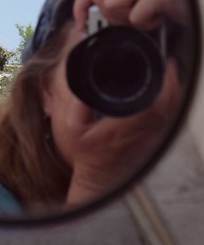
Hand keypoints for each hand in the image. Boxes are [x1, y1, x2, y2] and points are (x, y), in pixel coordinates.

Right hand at [66, 56, 180, 204]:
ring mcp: (149, 137)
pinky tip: (165, 95)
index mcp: (123, 127)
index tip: (167, 69)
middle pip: (168, 107)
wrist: (96, 177)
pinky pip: (167, 119)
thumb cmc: (85, 153)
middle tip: (169, 67)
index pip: (153, 107)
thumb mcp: (71, 126)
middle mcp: (141, 132)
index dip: (165, 87)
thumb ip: (76, 102)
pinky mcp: (151, 139)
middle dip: (172, 84)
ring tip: (168, 76)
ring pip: (170, 113)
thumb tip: (80, 79)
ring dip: (172, 93)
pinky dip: (169, 104)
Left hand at [73, 0, 189, 31]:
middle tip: (131, 16)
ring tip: (145, 15)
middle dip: (111, 14)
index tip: (80, 23)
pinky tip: (158, 17)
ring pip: (111, 5)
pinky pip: (135, 16)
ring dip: (128, 19)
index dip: (80, 5)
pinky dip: (146, 24)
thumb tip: (89, 15)